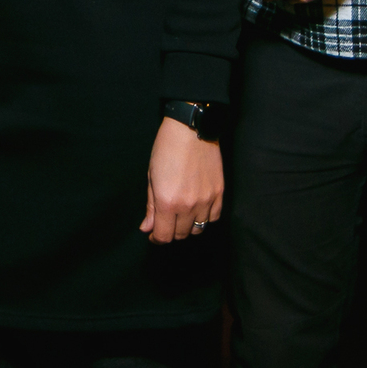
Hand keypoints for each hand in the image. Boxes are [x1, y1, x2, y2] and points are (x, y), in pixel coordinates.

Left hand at [141, 117, 221, 243]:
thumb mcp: (151, 176)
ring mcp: (206, 200)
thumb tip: (147, 228)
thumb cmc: (166, 149)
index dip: (156, 238)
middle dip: (171, 231)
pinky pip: (214, 217)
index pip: (164, 236)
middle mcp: (188, 206)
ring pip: (198, 228)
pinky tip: (198, 209)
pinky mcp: (219, 193)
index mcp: (167, 202)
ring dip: (188, 226)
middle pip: (181, 234)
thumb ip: (151, 206)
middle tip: (166, 221)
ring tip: (182, 215)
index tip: (153, 233)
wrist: (190, 129)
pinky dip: (205, 218)